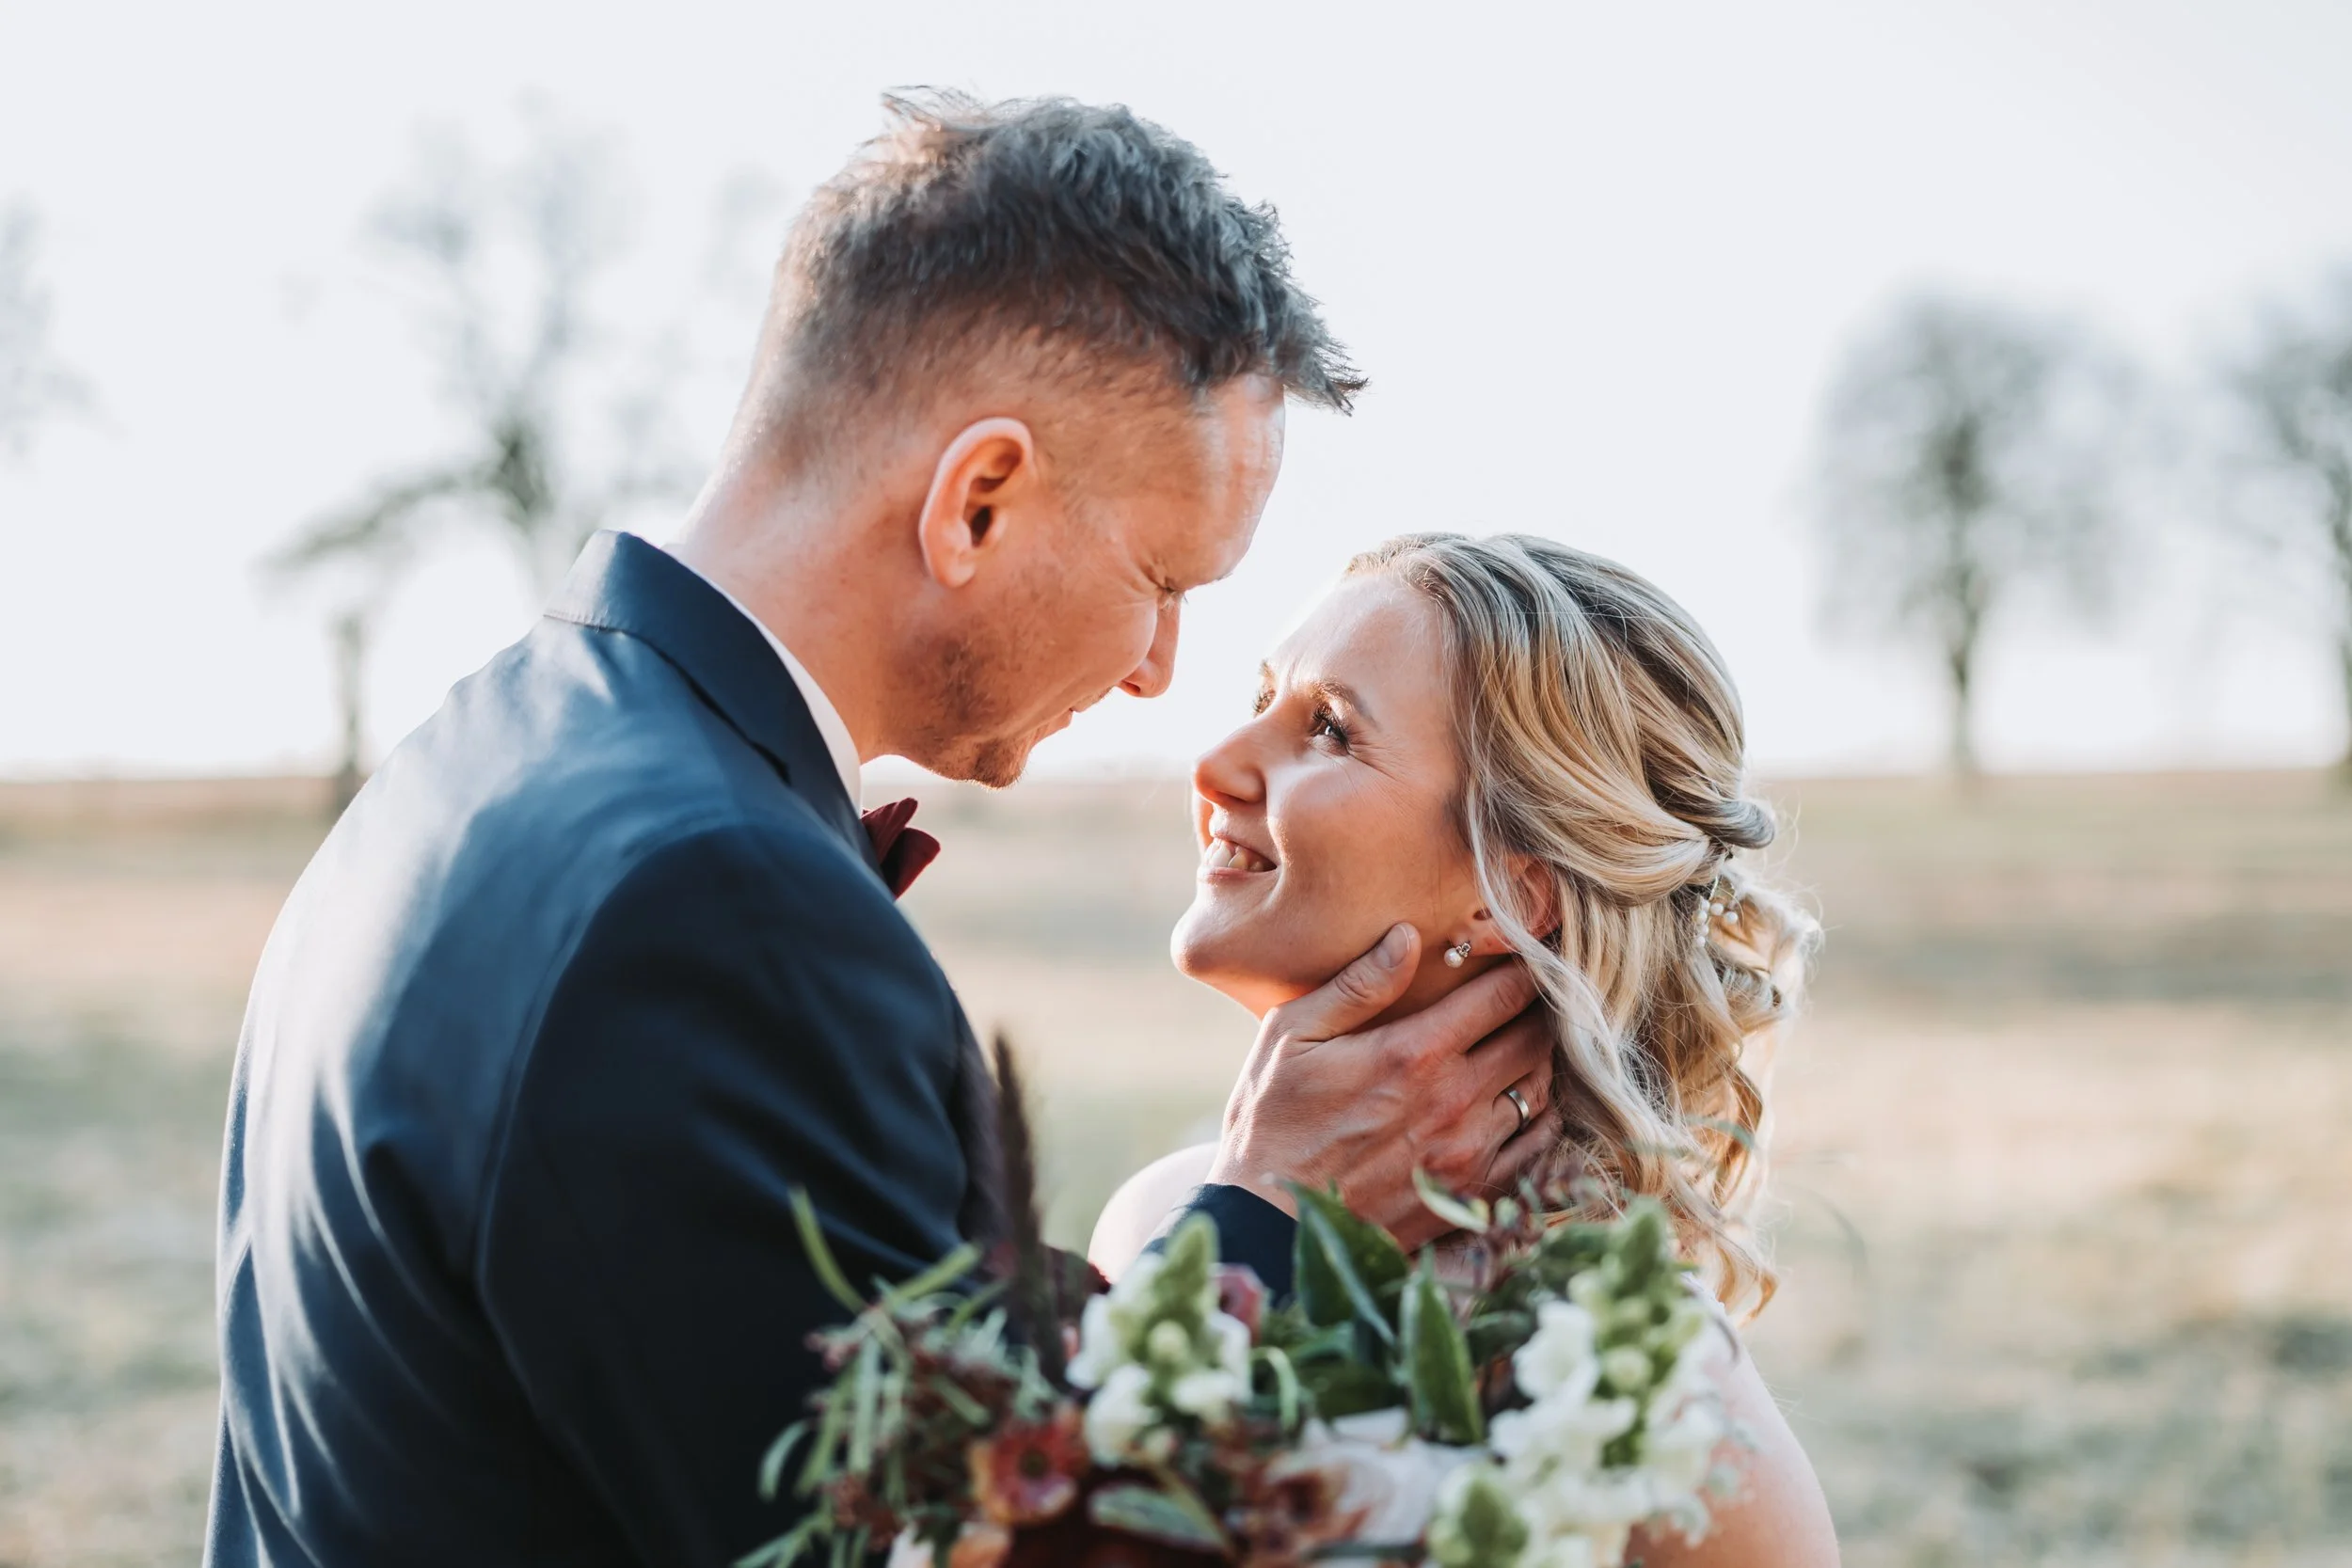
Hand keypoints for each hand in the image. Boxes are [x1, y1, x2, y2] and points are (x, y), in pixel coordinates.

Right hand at [1202, 923, 1559, 1251]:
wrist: (1268, 1223)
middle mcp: (1454, 1100)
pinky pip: (1537, 1147)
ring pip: (1541, 1090)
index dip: (1526, 968)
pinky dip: (1542, 1117)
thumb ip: (1357, 986)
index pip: (1502, 995)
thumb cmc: (1272, 1120)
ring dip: (1540, 1061)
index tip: (1531, 953)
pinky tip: (1525, 1102)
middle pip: (1534, 1038)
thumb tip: (1409, 936)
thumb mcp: (1293, 1035)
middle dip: (1538, 1009)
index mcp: (1414, 1052)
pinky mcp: (1472, 1194)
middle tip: (1533, 995)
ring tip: (1526, 1043)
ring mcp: (1469, 1152)